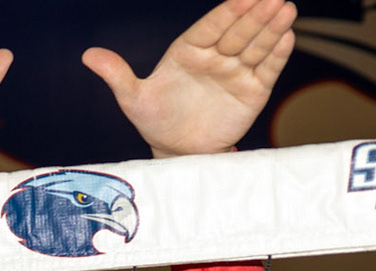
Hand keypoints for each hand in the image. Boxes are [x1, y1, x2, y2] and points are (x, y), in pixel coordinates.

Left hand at [85, 0, 296, 158]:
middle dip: (256, 14)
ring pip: (256, 46)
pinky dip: (277, 54)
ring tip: (286, 8)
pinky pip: (266, 69)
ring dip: (271, 28)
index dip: (227, 12)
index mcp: (187, 51)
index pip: (210, 27)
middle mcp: (215, 57)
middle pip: (237, 32)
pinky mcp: (252, 90)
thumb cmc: (155, 122)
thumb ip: (117, 75)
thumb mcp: (133, 99)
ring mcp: (235, 72)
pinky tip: (288, 37)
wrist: (177, 152)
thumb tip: (88, 55)